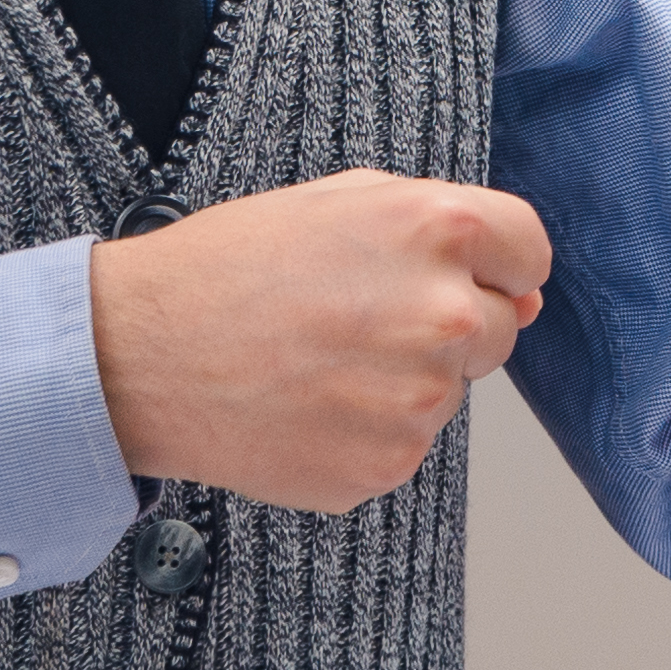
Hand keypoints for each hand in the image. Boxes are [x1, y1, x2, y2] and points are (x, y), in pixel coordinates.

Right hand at [91, 170, 549, 513]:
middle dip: (444, 324)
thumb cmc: (229, 269)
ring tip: (316, 360)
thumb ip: (444, 231)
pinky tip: (306, 405)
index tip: (460, 275)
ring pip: (448, 390)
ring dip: (402, 380)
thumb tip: (525, 295)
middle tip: (353, 319)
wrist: (140, 355)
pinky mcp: (388, 464)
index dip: (495, 263)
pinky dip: (366, 430)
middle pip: (498, 328)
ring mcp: (419, 399)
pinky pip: (405, 443)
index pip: (530, 252)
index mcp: (438, 230)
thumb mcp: (340, 205)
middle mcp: (444, 314)